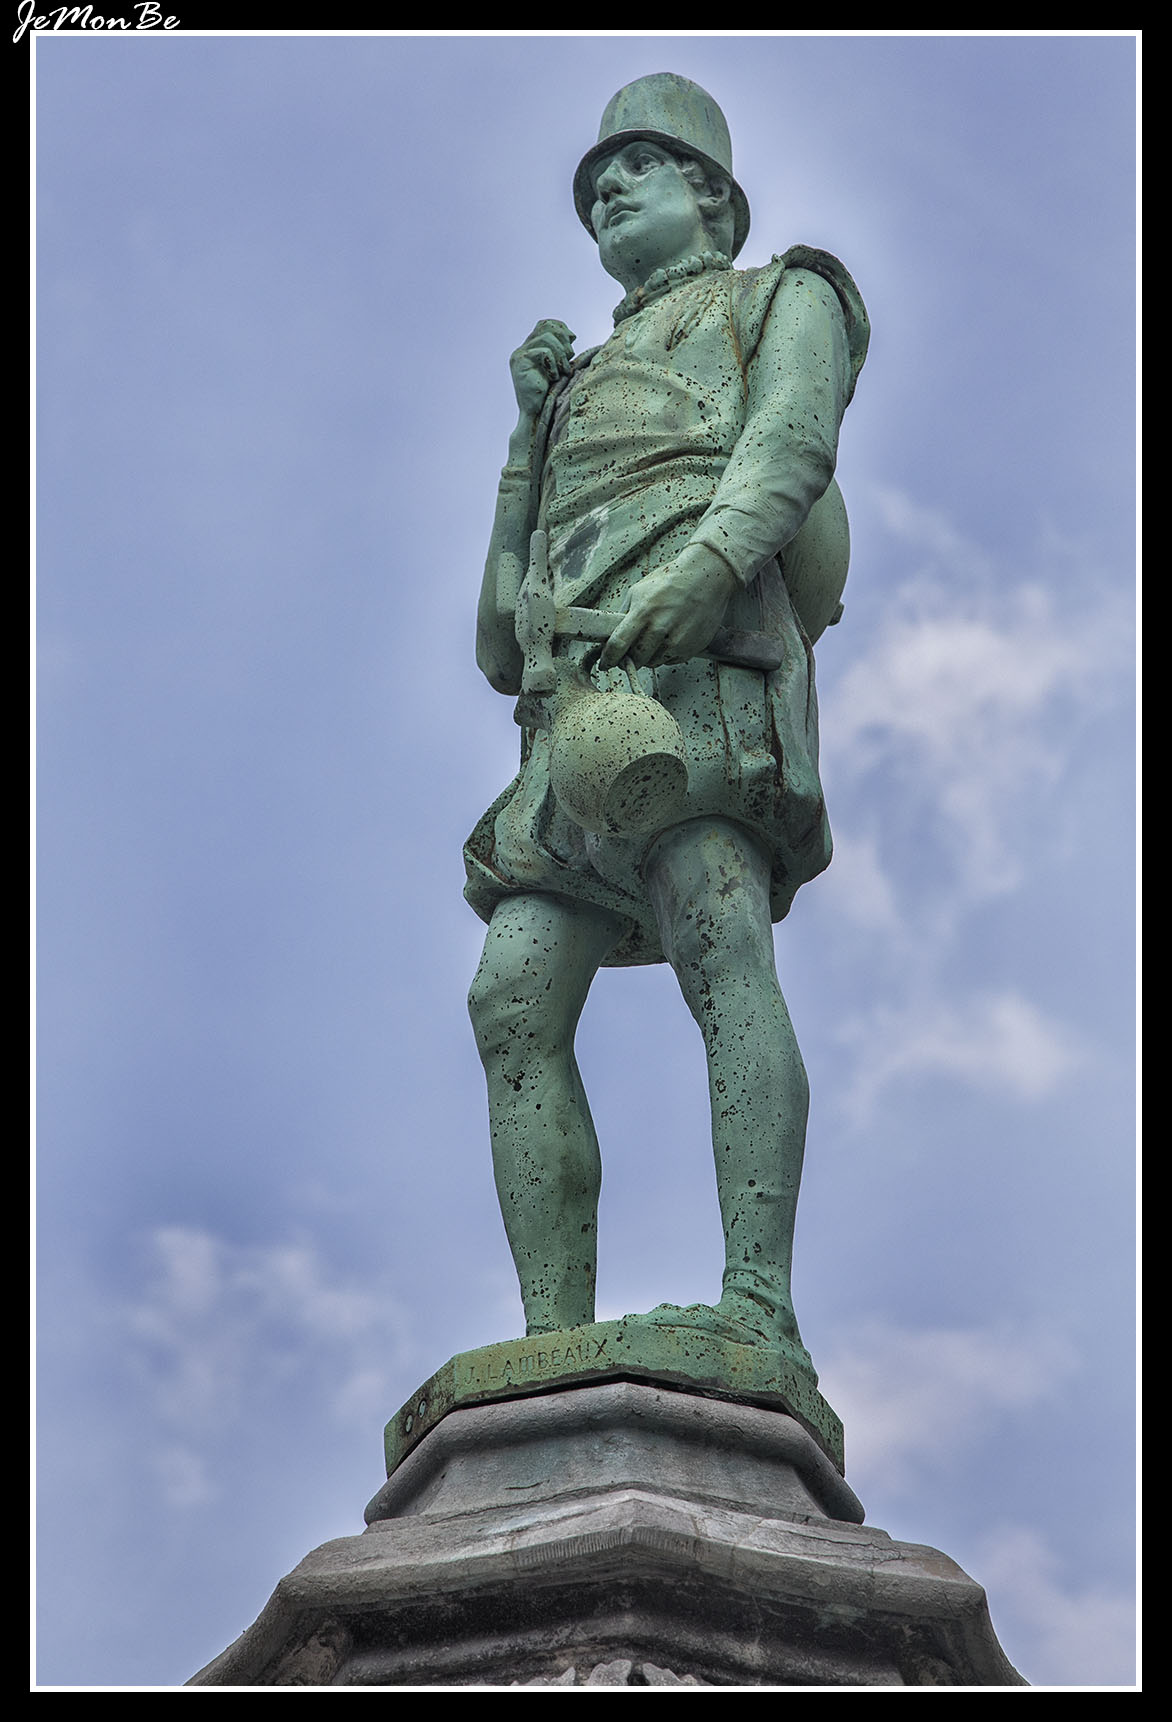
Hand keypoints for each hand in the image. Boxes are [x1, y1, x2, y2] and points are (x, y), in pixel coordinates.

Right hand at [510, 320, 575, 419]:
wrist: (538, 414)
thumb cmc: (551, 394)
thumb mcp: (559, 367)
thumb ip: (561, 351)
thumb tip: (571, 335)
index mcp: (530, 348)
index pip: (544, 324)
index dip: (560, 327)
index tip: (572, 340)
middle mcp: (522, 349)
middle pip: (546, 327)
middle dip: (563, 339)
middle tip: (569, 358)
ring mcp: (519, 355)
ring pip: (547, 338)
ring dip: (561, 354)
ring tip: (563, 371)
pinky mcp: (519, 362)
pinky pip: (544, 352)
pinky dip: (554, 364)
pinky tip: (554, 377)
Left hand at [599, 544, 738, 670]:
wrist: (706, 578)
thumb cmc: (671, 581)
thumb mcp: (639, 590)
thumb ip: (625, 614)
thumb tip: (612, 636)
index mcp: (643, 612)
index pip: (618, 645)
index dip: (608, 658)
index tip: (604, 663)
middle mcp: (660, 628)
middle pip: (636, 659)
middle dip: (629, 658)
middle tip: (630, 652)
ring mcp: (677, 640)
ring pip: (653, 662)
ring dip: (648, 655)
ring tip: (656, 636)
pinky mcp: (690, 648)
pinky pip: (670, 660)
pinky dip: (666, 653)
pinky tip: (672, 635)